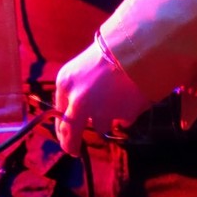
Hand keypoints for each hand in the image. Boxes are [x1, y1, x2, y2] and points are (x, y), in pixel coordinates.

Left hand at [54, 40, 151, 157]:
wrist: (137, 45)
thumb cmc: (110, 52)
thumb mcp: (84, 69)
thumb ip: (76, 92)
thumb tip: (73, 117)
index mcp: (65, 83)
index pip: (59, 116)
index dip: (63, 130)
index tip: (66, 141)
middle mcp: (77, 99)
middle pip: (71, 133)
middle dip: (73, 144)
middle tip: (75, 151)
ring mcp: (100, 110)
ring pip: (100, 125)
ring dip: (107, 118)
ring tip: (118, 97)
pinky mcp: (121, 116)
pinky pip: (122, 120)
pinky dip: (126, 113)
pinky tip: (131, 96)